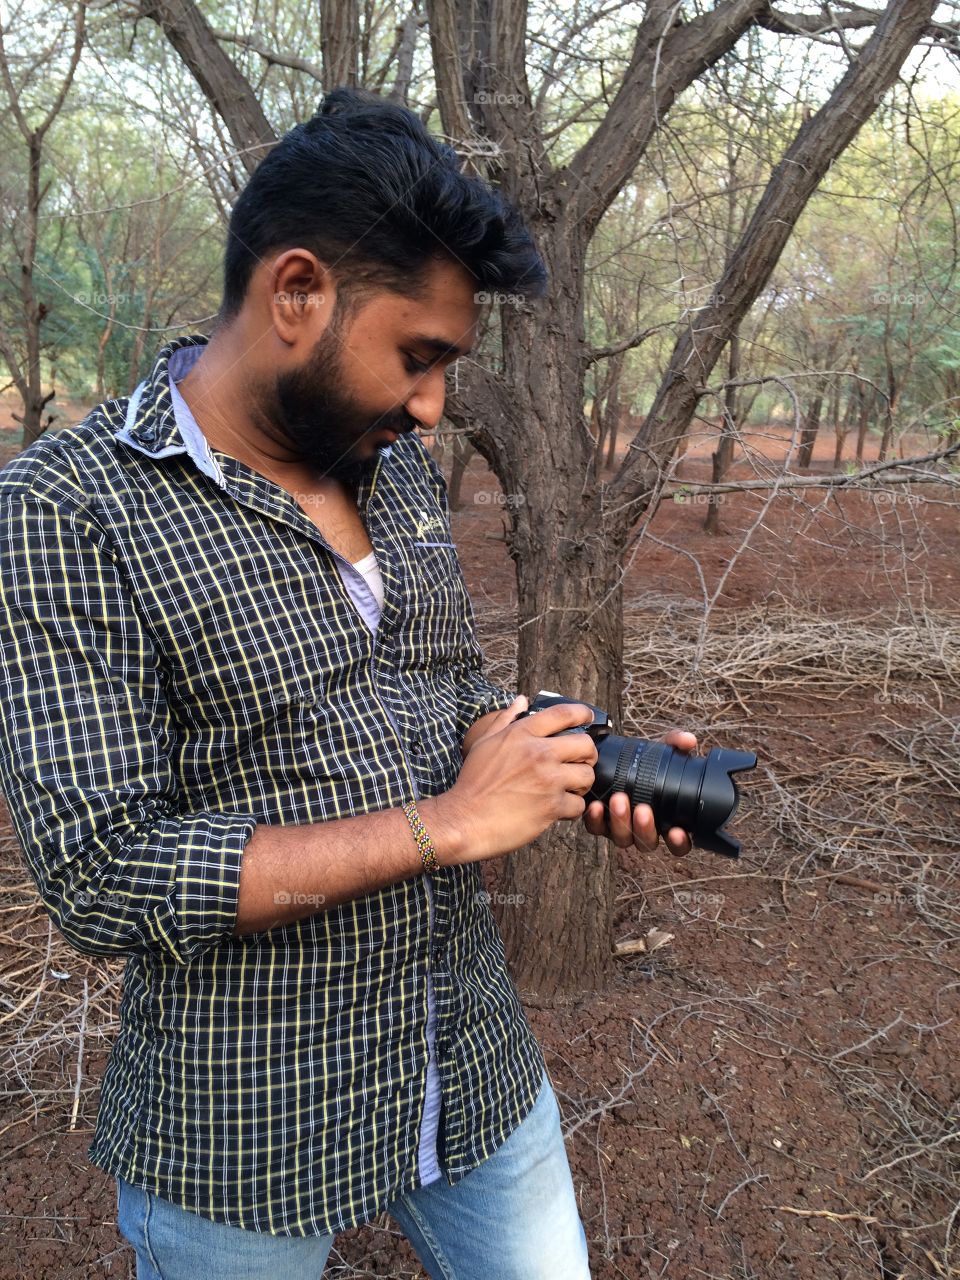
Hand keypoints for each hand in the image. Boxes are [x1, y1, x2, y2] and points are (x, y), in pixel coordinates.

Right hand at [436, 696, 599, 862]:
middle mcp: (538, 753)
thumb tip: (522, 700)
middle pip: (585, 745)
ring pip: (587, 776)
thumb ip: (506, 719)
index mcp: (522, 734)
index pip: (563, 714)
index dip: (582, 713)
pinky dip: (571, 809)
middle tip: (580, 763)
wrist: (464, 820)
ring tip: (568, 789)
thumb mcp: (485, 743)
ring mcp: (547, 780)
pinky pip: (578, 804)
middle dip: (587, 755)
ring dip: (581, 784)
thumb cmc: (472, 783)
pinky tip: (558, 810)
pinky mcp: (551, 806)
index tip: (589, 718)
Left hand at [583, 729, 697, 855]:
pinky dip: (595, 819)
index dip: (679, 842)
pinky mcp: (599, 823)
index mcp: (666, 820)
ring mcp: (621, 829)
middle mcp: (644, 830)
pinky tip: (596, 805)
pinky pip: (596, 828)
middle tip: (642, 809)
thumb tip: (688, 740)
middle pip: (647, 842)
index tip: (677, 830)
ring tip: (619, 800)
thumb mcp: (661, 750)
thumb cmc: (644, 762)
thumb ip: (675, 743)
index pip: (678, 842)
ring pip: (623, 838)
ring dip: (621, 822)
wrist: (612, 759)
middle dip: (645, 828)